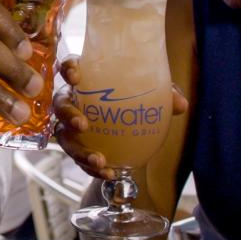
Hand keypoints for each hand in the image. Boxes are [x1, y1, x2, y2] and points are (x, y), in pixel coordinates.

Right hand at [51, 55, 187, 178]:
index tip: (75, 76)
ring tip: (99, 160)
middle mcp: (74, 100)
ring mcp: (71, 126)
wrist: (129, 126)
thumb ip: (165, 94)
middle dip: (68, 114)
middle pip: (60, 104)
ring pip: (63, 136)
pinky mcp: (76, 146)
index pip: (70, 67)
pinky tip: (108, 172)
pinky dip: (91, 167)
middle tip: (83, 125)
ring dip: (78, 149)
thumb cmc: (135, 98)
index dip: (68, 69)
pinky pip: (77, 158)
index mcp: (87, 79)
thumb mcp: (152, 92)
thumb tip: (180, 105)